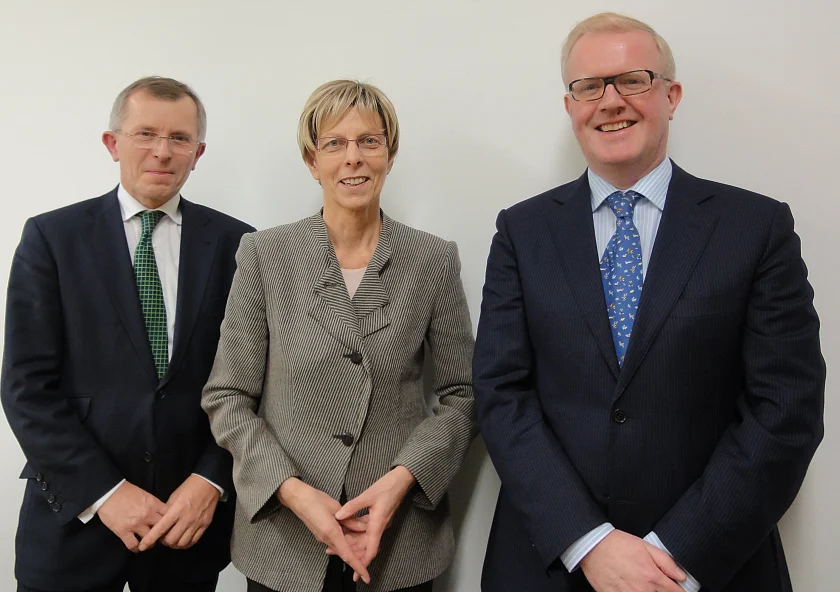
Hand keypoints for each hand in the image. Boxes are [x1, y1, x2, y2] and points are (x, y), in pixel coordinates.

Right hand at [97, 481, 166, 551]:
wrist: (109, 492)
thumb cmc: (127, 491)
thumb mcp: (146, 495)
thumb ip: (155, 504)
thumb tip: (162, 513)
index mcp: (154, 504)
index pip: (170, 516)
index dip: (171, 522)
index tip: (169, 527)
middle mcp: (147, 515)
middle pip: (162, 529)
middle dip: (162, 534)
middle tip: (159, 537)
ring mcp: (135, 524)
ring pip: (149, 539)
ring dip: (149, 543)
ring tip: (148, 544)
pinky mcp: (123, 531)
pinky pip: (133, 545)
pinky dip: (136, 548)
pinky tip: (136, 547)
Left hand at [138, 475, 220, 550]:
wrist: (209, 483)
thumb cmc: (189, 487)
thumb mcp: (174, 496)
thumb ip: (166, 511)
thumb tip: (160, 522)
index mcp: (176, 510)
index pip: (160, 529)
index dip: (150, 539)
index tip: (142, 546)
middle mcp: (186, 519)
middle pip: (171, 540)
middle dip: (164, 541)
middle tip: (163, 537)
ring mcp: (196, 523)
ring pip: (182, 543)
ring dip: (174, 544)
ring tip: (173, 538)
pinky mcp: (205, 525)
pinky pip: (193, 541)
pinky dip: (185, 543)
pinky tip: (182, 539)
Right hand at [277, 478, 370, 584]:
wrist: (298, 499)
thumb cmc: (316, 500)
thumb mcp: (336, 508)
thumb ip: (350, 520)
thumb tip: (363, 528)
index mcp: (331, 534)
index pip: (347, 555)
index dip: (358, 566)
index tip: (366, 577)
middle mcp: (327, 539)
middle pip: (346, 553)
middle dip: (359, 556)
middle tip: (373, 552)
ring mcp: (324, 538)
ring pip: (343, 547)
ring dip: (354, 546)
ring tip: (366, 540)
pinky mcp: (323, 534)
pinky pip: (338, 541)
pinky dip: (347, 539)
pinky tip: (355, 533)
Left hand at [334, 466, 415, 580]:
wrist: (402, 479)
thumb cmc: (388, 486)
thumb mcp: (368, 495)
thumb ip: (352, 506)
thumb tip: (338, 515)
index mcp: (378, 524)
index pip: (371, 549)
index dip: (363, 562)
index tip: (356, 573)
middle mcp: (379, 526)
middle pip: (365, 545)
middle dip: (350, 551)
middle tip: (331, 552)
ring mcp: (379, 522)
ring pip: (364, 538)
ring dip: (351, 541)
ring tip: (334, 543)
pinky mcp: (378, 517)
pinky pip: (366, 530)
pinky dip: (356, 532)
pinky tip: (346, 531)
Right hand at [579, 530, 685, 591]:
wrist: (593, 546)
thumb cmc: (618, 544)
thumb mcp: (646, 546)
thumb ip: (666, 562)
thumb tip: (681, 576)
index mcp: (652, 576)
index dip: (680, 591)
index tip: (680, 589)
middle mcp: (642, 589)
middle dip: (662, 591)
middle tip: (656, 583)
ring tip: (640, 583)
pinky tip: (630, 587)